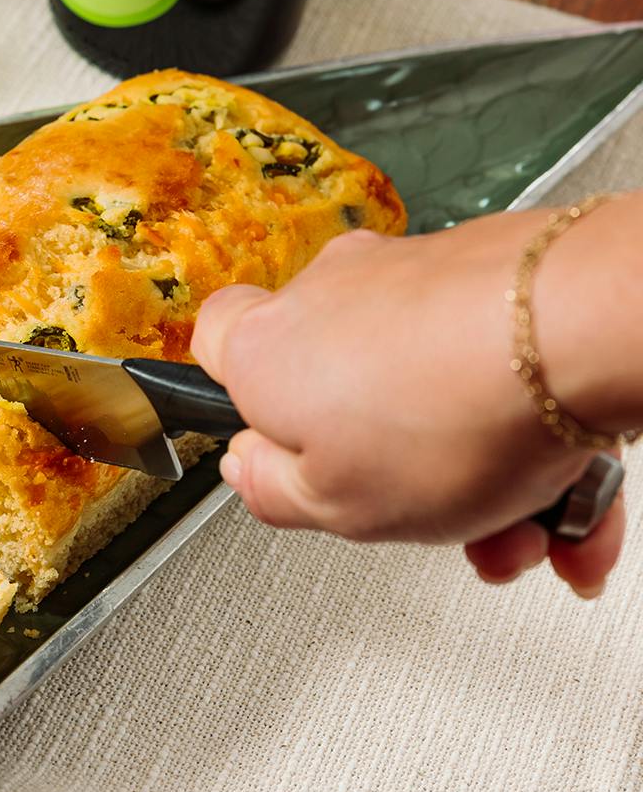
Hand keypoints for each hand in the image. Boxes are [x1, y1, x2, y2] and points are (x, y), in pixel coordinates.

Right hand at [191, 215, 625, 597]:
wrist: (579, 328)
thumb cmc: (454, 413)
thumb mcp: (337, 506)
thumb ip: (273, 493)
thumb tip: (250, 474)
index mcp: (266, 351)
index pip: (213, 344)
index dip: (240, 398)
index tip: (280, 445)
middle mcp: (327, 297)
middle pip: (337, 387)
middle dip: (391, 462)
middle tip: (433, 513)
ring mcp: (406, 278)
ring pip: (423, 385)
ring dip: (472, 460)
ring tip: (529, 519)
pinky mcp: (480, 272)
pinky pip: (483, 361)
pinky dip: (517, 419)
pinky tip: (565, 480)